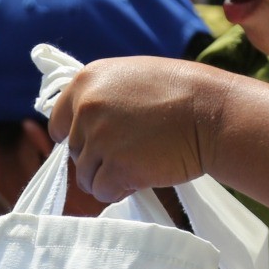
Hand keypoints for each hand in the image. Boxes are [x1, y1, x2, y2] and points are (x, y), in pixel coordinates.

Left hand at [50, 58, 229, 203]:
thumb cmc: (182, 93)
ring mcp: (100, 139)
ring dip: (108, 176)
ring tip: (139, 162)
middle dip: (98, 158)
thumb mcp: (132, 77)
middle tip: (132, 151)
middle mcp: (87, 109)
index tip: (94, 143)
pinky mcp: (116, 167)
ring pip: (85, 176)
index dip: (75, 136)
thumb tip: (82, 122)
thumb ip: (102, 96)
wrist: (212, 113)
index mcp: (87, 82)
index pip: (56, 121)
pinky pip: (102, 191)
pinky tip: (141, 177)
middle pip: (74, 152)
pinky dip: (119, 190)